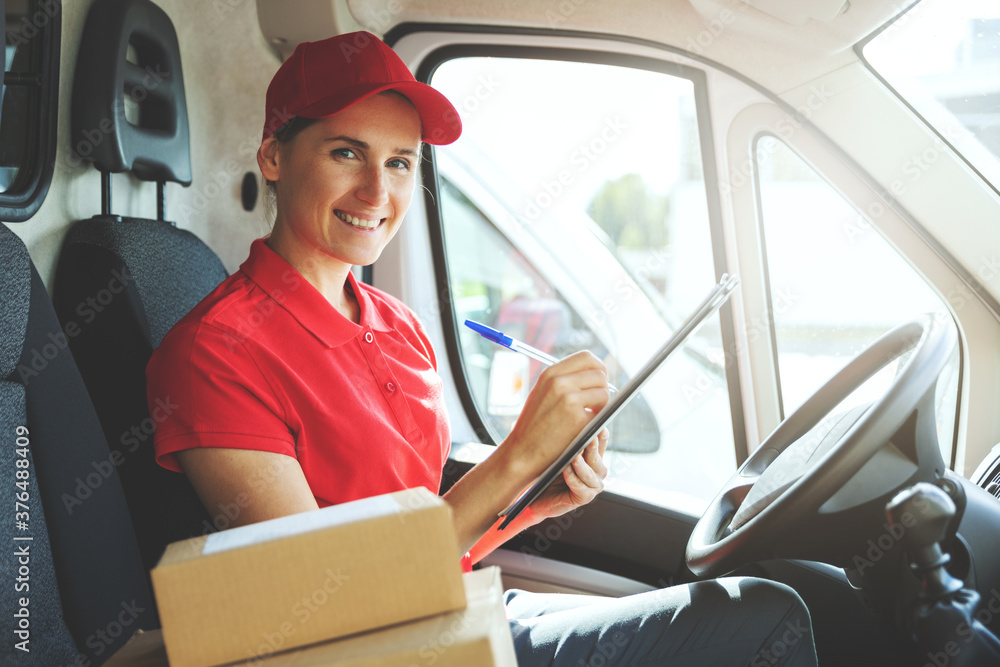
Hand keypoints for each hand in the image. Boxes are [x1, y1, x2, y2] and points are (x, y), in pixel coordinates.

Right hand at [496, 351, 610, 482]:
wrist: (522, 452)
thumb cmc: (534, 425)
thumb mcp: (542, 393)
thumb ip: (564, 380)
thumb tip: (595, 372)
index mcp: (550, 373)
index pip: (587, 357)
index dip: (598, 367)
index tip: (599, 380)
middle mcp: (559, 382)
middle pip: (600, 373)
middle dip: (603, 388)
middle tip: (597, 402)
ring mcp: (569, 399)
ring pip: (604, 393)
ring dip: (602, 405)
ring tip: (588, 415)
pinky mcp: (578, 419)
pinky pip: (601, 414)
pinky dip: (596, 421)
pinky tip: (582, 428)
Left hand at [530, 428, 609, 519]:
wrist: (538, 498)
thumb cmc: (549, 474)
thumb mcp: (560, 455)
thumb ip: (569, 443)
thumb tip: (569, 423)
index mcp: (595, 458)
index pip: (600, 442)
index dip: (600, 434)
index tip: (598, 425)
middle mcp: (598, 472)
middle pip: (596, 458)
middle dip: (592, 448)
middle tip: (589, 438)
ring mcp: (593, 486)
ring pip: (589, 473)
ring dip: (581, 465)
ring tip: (574, 457)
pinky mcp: (585, 498)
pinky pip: (579, 487)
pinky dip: (572, 478)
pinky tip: (565, 470)